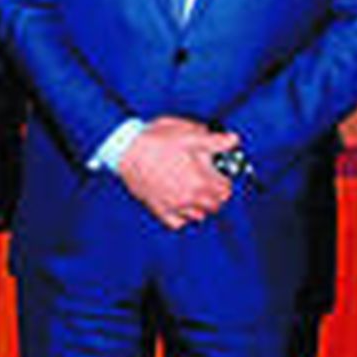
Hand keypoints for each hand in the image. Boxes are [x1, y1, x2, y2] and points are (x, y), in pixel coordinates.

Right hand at [115, 116, 238, 229]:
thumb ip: (215, 140)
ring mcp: (174, 205)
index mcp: (201, 180)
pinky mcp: (158, 209)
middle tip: (208, 182)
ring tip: (195, 192)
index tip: (219, 173)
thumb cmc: (154, 141)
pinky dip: (182, 217)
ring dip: (201, 206)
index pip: (226, 190)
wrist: (124, 150)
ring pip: (198, 216)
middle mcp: (190, 197)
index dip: (224, 179)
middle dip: (215, 194)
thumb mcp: (188, 134)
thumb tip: (232, 140)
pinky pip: (177, 223)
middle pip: (215, 206)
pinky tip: (180, 204)